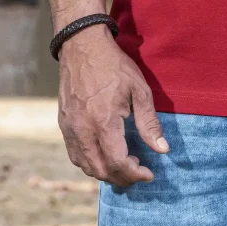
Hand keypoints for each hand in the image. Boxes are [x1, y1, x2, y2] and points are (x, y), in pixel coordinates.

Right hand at [56, 23, 168, 185]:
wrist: (82, 47)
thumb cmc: (114, 66)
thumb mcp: (139, 89)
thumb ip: (149, 122)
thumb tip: (163, 149)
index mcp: (104, 121)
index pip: (118, 163)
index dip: (135, 174)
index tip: (149, 173)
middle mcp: (83, 130)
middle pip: (101, 171)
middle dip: (123, 178)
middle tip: (139, 170)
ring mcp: (70, 129)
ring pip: (86, 167)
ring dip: (107, 173)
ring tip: (125, 165)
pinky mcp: (64, 126)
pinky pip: (75, 156)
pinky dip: (91, 164)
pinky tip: (105, 156)